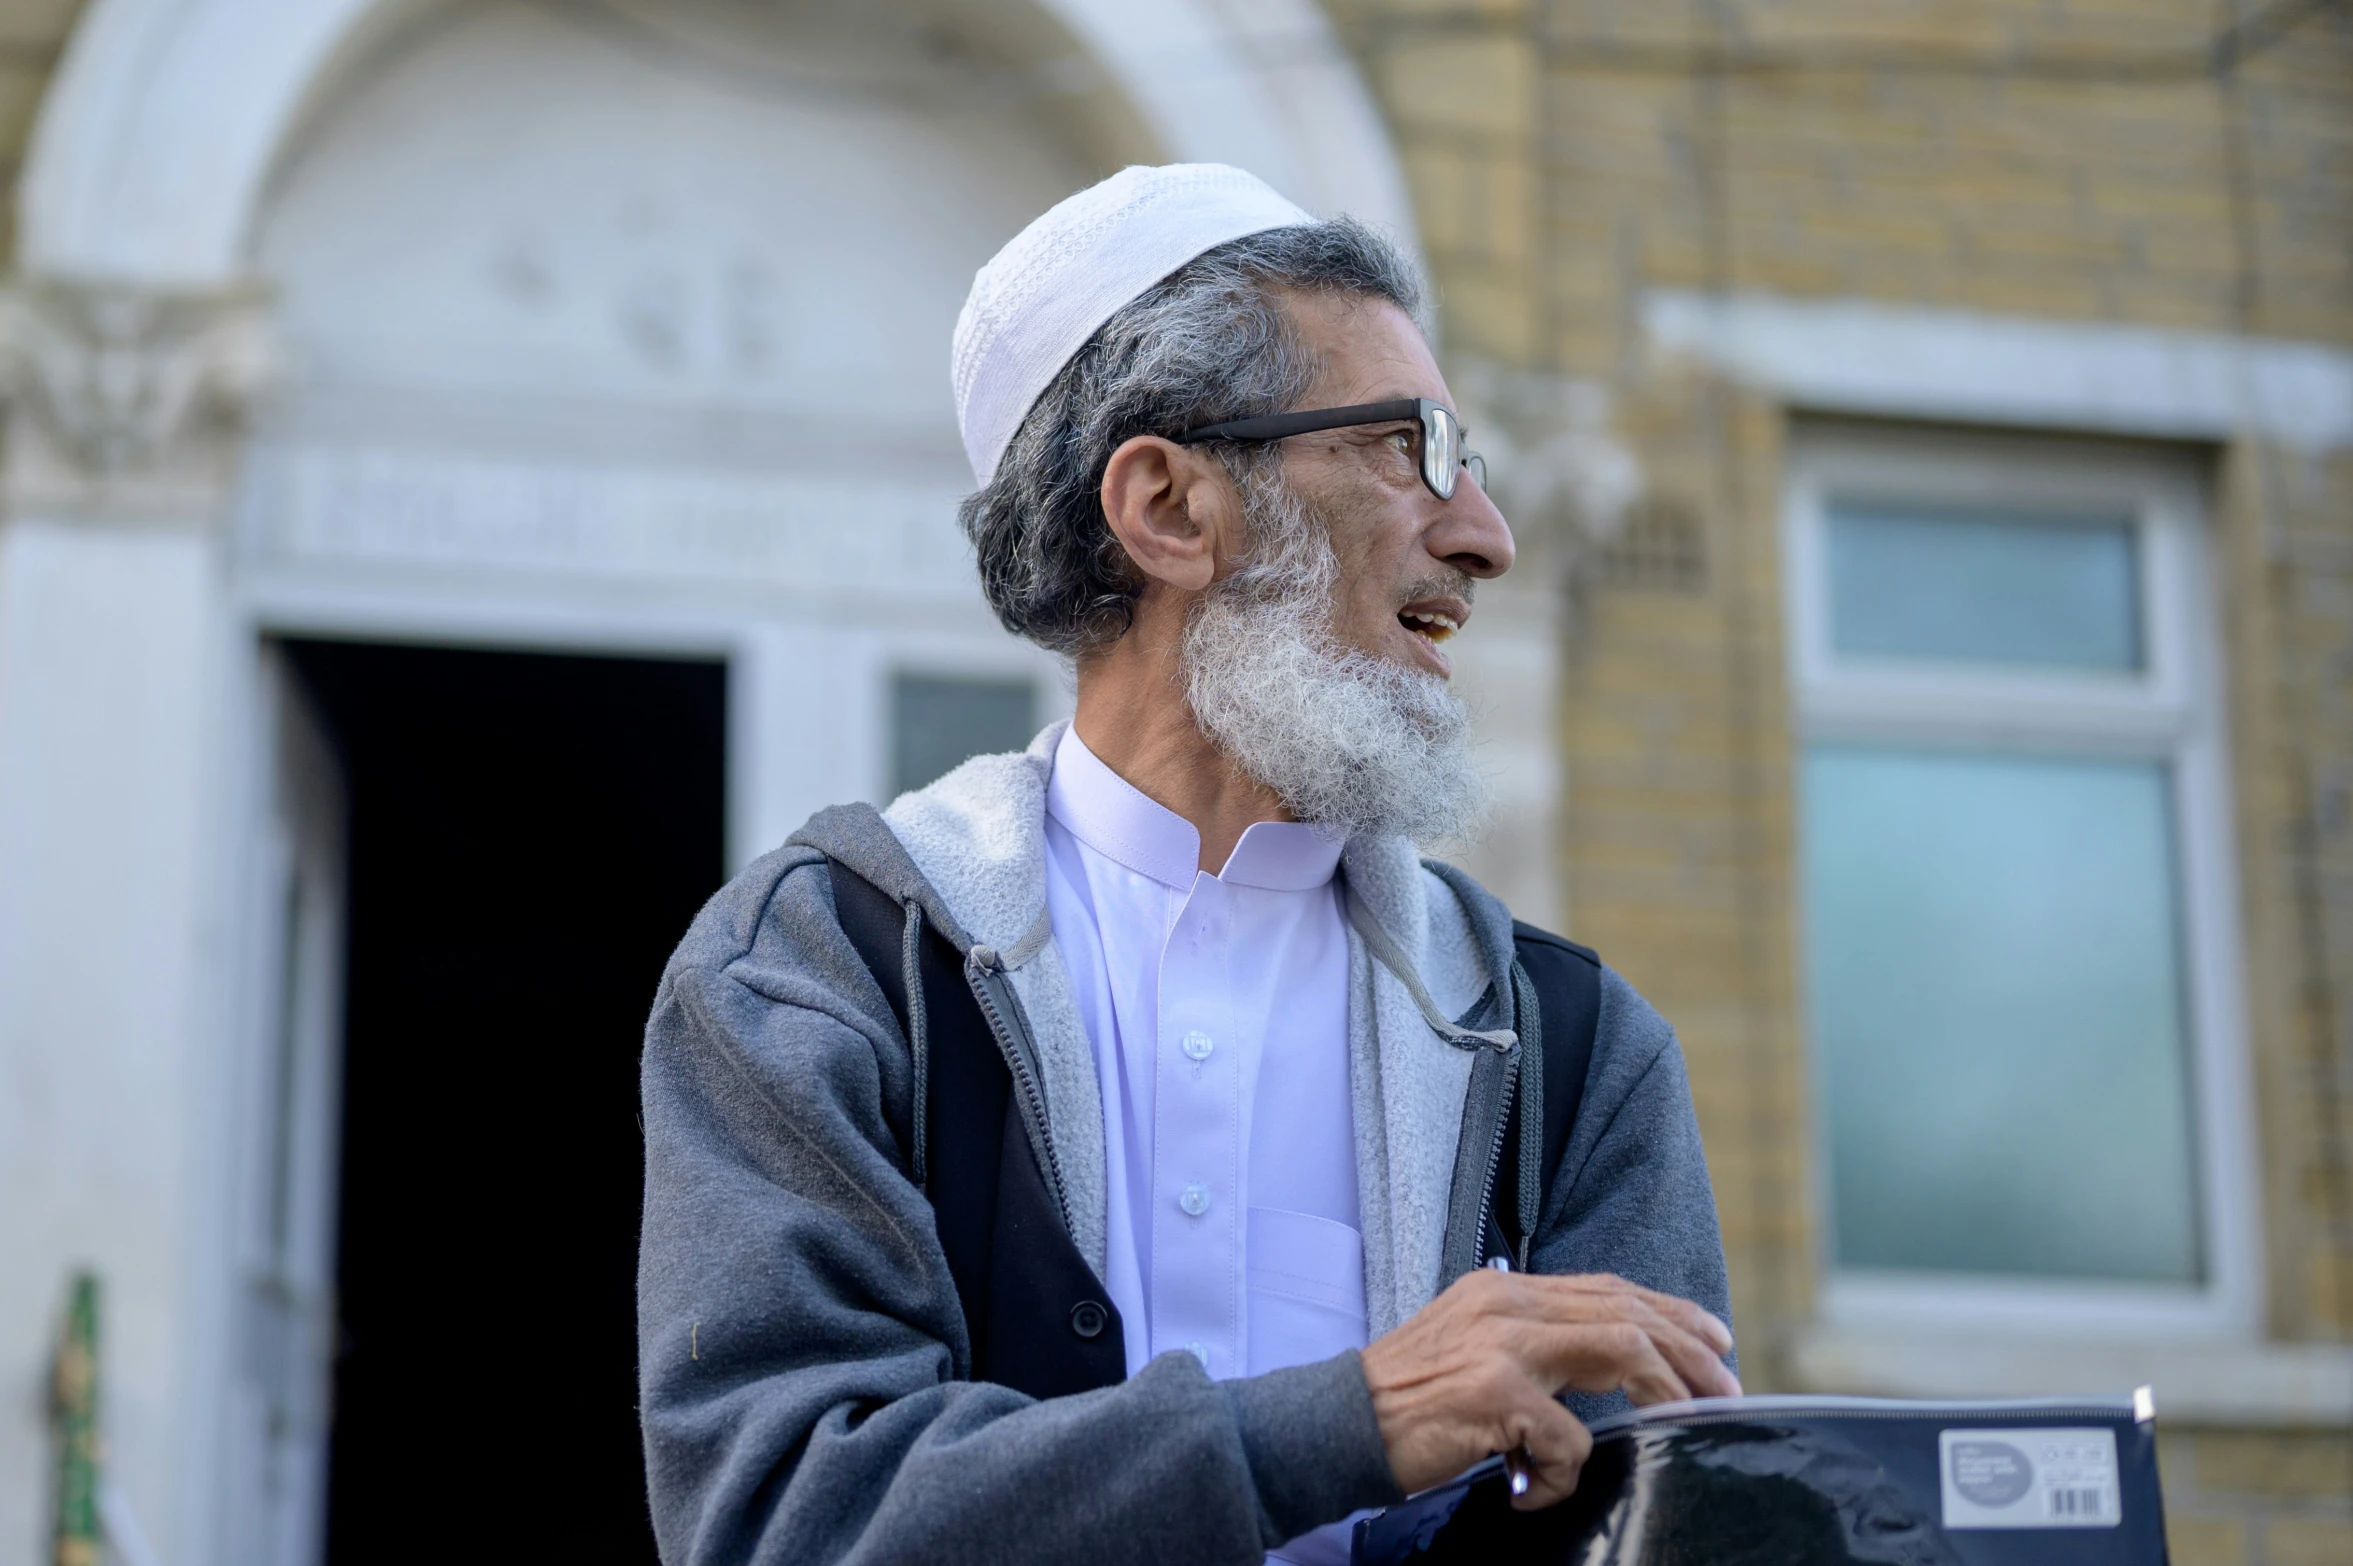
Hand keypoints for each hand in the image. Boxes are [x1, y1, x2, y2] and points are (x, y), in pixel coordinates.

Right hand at [1358, 1270, 1738, 1509]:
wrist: (1337, 1423)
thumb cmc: (1406, 1401)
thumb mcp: (1471, 1348)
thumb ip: (1529, 1343)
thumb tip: (1600, 1368)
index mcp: (1504, 1290)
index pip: (1607, 1287)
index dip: (1670, 1311)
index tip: (1714, 1339)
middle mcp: (1507, 1303)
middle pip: (1626, 1311)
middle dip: (1689, 1351)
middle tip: (1727, 1389)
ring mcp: (1503, 1344)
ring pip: (1619, 1349)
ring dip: (1663, 1390)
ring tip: (1681, 1421)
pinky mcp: (1495, 1392)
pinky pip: (1569, 1439)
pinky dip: (1561, 1475)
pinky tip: (1531, 1490)